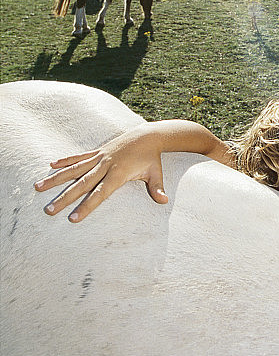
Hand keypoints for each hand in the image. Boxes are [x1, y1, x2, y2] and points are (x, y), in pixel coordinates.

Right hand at [34, 124, 167, 221]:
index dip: (86, 206)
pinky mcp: (97, 151)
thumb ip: (157, 188)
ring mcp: (99, 157)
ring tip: (37, 187)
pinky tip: (50, 165)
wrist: (148, 136)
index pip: (100, 194)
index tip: (73, 219)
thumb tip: (164, 201)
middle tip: (49, 210)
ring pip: (74, 169)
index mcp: (118, 173)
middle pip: (81, 184)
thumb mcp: (156, 173)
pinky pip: (78, 157)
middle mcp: (105, 165)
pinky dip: (65, 160)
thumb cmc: (151, 158)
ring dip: (56, 178)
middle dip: (64, 198)